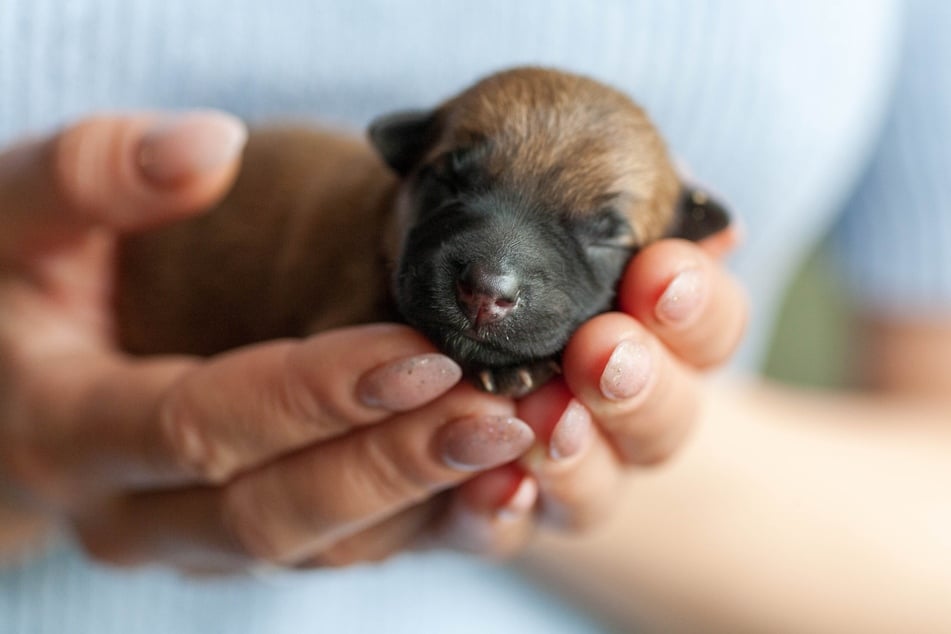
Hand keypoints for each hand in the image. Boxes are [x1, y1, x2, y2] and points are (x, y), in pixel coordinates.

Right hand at [0, 113, 536, 571]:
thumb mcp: (17, 214)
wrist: (4, 388)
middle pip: (277, 511)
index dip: (316, 393)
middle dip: (395, 465)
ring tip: (525, 450)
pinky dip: (423, 528)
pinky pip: (343, 557)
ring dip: (428, 505)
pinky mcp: (246, 544)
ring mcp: (194, 544)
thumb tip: (207, 146)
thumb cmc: (13, 286)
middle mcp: (133, 517)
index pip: (206, 423)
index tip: (424, 347)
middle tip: (504, 414)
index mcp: (69, 433)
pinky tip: (499, 491)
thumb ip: (95, 175)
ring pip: (322, 553)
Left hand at [435, 229, 747, 554]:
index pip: (708, 326)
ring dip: (578, 456)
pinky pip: (508, 529)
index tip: (660, 271)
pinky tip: (494, 484)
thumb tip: (689, 189)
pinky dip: (503, 510)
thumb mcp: (539, 227)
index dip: (696, 305)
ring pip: (600, 490)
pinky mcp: (500, 511)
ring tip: (544, 420)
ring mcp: (571, 475)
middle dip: (641, 386)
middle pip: (670, 420)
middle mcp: (626, 416)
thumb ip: (602, 221)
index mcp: (656, 337)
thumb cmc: (501, 263)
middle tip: (602, 352)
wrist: (444, 346)